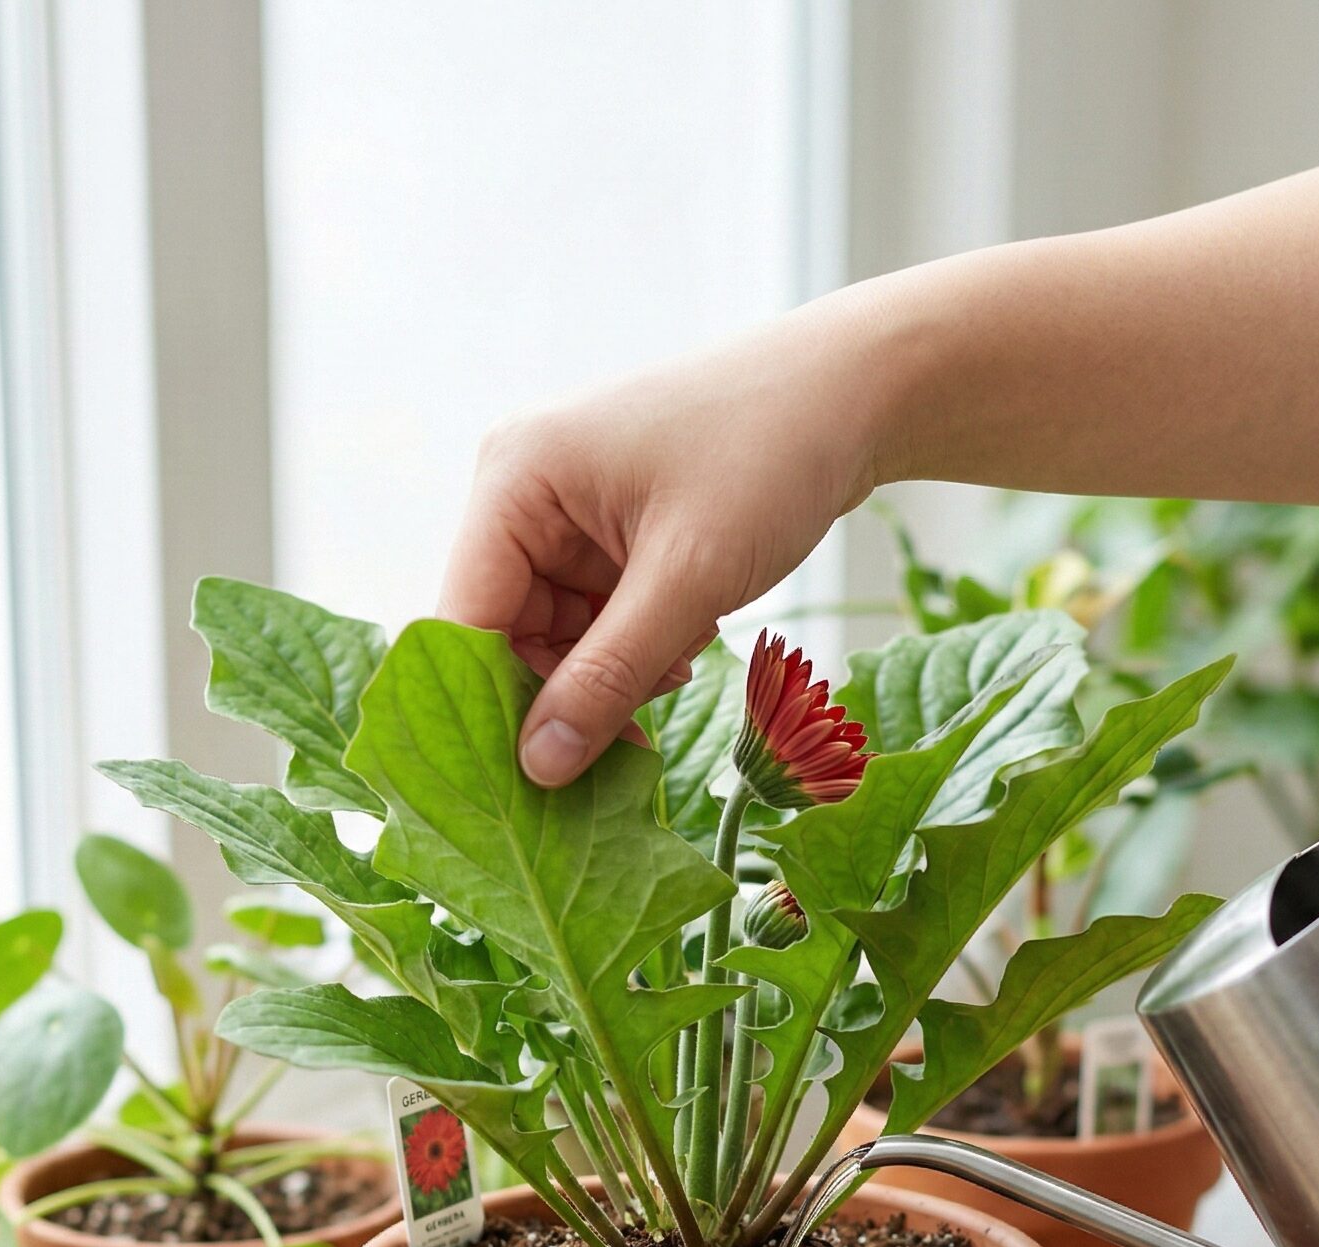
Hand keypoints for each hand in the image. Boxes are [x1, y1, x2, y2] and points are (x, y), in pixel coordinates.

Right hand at [439, 311, 881, 785]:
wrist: (855, 393)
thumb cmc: (770, 455)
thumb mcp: (687, 579)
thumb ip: (608, 678)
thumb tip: (539, 768)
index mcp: (515, 479)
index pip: (463, 620)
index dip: (490, 708)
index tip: (536, 780)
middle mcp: (524, 492)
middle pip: (507, 635)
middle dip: (567, 692)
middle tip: (630, 741)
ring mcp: (568, 514)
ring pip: (557, 637)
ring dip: (612, 673)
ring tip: (679, 661)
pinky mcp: (610, 534)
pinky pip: (598, 620)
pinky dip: (638, 646)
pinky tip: (688, 638)